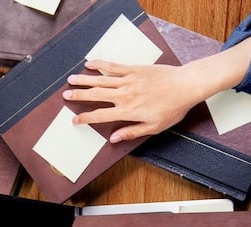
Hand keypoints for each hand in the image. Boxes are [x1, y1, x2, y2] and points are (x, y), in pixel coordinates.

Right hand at [63, 59, 198, 141]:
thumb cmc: (171, 109)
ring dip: (84, 80)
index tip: (75, 120)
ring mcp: (128, 80)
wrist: (184, 86)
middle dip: (79, 96)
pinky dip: (100, 64)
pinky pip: (113, 66)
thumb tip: (114, 138)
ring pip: (101, 80)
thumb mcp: (153, 128)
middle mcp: (124, 95)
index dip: (85, 118)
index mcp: (128, 112)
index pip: (100, 115)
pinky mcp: (134, 69)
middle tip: (65, 96)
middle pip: (96, 95)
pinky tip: (90, 64)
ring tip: (71, 80)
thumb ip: (131, 132)